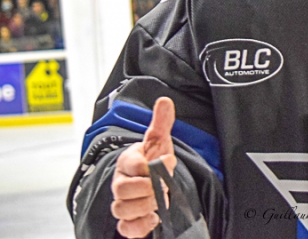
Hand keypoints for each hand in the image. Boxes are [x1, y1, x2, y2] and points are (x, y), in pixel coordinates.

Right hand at [111, 97, 176, 237]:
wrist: (152, 182)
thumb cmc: (153, 160)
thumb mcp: (159, 141)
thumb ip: (161, 123)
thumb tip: (164, 100)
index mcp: (128, 162)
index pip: (133, 164)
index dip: (154, 165)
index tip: (168, 161)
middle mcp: (120, 184)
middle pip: (123, 190)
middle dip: (149, 188)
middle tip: (164, 186)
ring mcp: (121, 203)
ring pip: (123, 210)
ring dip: (146, 206)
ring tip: (160, 201)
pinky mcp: (127, 222)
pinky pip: (126, 229)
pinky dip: (140, 226)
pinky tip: (153, 218)